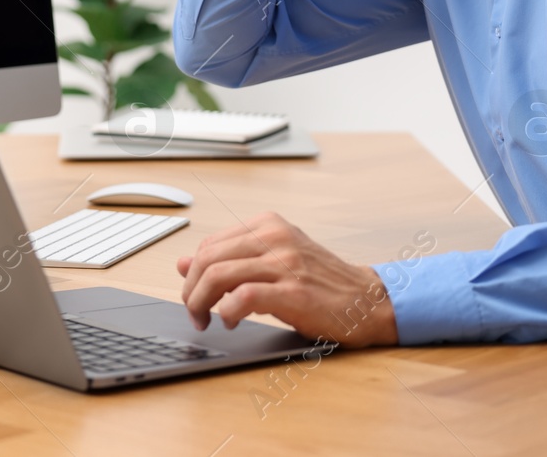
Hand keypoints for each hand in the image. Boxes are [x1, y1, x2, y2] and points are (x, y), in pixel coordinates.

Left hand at [176, 211, 397, 346]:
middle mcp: (275, 237)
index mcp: (268, 224)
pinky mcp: (293, 291)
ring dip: (201, 303)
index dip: (192, 273)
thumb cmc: (319, 283)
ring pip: (218, 275)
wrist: (365, 300)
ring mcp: (285, 262)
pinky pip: (243, 297)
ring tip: (206, 320)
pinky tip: (231, 321)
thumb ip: (229, 260)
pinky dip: (227, 311)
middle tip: (194, 313)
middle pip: (207, 258)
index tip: (193, 296)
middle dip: (191, 290)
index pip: (209, 244)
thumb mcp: (271, 262)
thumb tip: (181, 263)